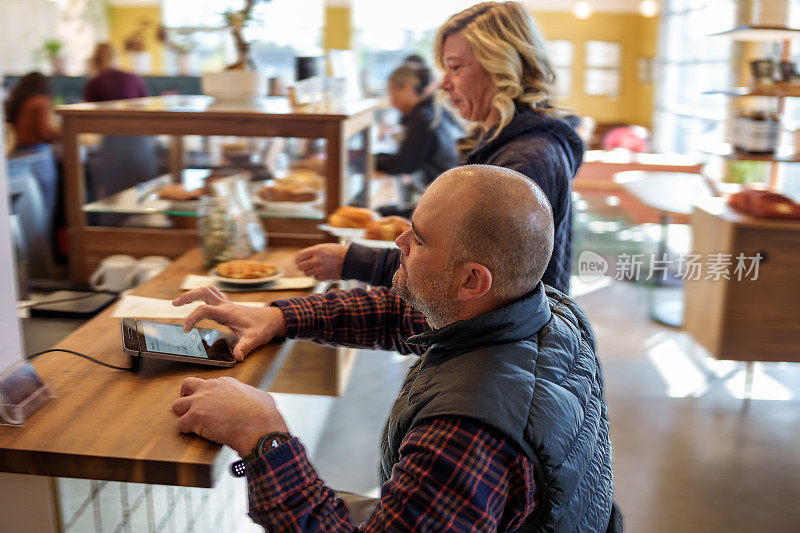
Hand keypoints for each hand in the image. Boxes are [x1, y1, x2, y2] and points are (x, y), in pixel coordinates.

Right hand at [172, 286, 286, 360]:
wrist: (274, 318)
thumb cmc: (264, 328)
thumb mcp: (255, 339)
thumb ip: (244, 347)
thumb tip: (238, 358)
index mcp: (227, 313)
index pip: (204, 310)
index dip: (192, 318)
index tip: (186, 330)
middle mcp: (226, 305)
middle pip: (203, 292)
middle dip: (187, 296)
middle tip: (174, 304)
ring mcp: (228, 303)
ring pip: (208, 290)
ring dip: (194, 293)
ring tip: (180, 301)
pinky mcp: (230, 305)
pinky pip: (214, 295)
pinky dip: (204, 295)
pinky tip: (200, 302)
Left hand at [172, 376, 288, 456]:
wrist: (259, 428)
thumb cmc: (263, 415)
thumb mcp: (260, 396)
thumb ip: (252, 395)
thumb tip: (257, 399)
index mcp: (225, 383)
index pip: (208, 384)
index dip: (208, 396)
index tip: (211, 404)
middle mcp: (210, 388)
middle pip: (187, 385)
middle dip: (186, 396)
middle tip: (191, 407)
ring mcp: (200, 402)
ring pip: (177, 405)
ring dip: (183, 415)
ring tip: (191, 424)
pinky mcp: (194, 417)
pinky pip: (180, 425)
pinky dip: (186, 431)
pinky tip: (195, 435)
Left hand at [295, 244, 347, 280]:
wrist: (350, 261)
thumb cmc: (338, 253)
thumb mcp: (325, 248)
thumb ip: (313, 252)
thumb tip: (302, 258)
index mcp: (316, 250)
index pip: (300, 256)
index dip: (298, 259)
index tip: (298, 262)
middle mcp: (316, 260)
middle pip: (301, 266)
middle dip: (302, 266)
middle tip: (305, 266)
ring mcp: (319, 269)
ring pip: (307, 273)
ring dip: (310, 271)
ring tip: (318, 268)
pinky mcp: (323, 277)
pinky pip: (315, 278)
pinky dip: (318, 276)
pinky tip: (325, 272)